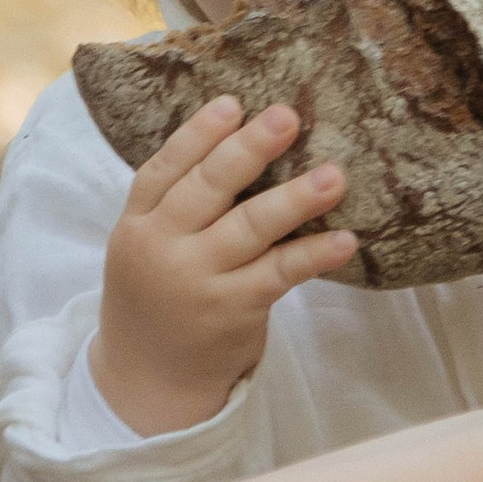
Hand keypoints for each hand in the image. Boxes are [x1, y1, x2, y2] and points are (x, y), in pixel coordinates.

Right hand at [92, 101, 355, 436]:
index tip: (233, 103)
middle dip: (248, 150)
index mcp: (137, 223)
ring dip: (295, 198)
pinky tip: (345, 240)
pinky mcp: (232, 311)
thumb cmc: (158, 293)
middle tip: (287, 117)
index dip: (197, 134)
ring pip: (249, 228)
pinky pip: (279, 275)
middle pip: (207, 189)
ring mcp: (197, 281)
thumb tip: (242, 140)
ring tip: (335, 175)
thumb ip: (177, 203)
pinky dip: (313, 255)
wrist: (147, 378)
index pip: (164, 169)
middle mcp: (162, 248)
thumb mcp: (145, 245)